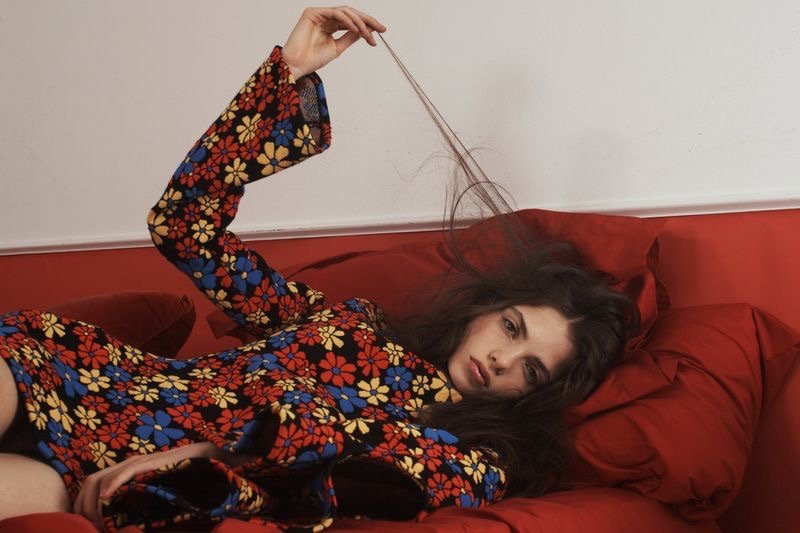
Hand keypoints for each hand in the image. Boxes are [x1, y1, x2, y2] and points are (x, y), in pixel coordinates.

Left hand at [73, 442, 221, 530]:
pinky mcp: (152, 462)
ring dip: (94, 503)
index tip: (86, 526)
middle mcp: (129, 464)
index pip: (93, 485)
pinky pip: (127, 471)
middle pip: (91, 482)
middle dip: (82, 507)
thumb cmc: (183, 476)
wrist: (206, 456)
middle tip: (88, 529)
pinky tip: (106, 497)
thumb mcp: (155, 492)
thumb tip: (128, 524)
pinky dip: (113, 483)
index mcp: (127, 471)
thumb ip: (140, 500)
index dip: (83, 505)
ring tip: (97, 524)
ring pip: (102, 478)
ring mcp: (140, 461)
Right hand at [282, 6, 386, 78]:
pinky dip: (348, 20)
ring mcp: (319, 14)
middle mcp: (326, 18)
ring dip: (359, 22)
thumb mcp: (338, 48)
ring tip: (368, 34)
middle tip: (381, 29)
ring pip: (345, 12)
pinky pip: (335, 13)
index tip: (381, 32)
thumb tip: (366, 30)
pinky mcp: (312, 13)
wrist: (298, 65)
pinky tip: (356, 29)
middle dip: (368, 20)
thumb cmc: (314, 59)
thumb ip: (351, 37)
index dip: (367, 25)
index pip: (352, 21)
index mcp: (331, 25)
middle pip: (351, 14)